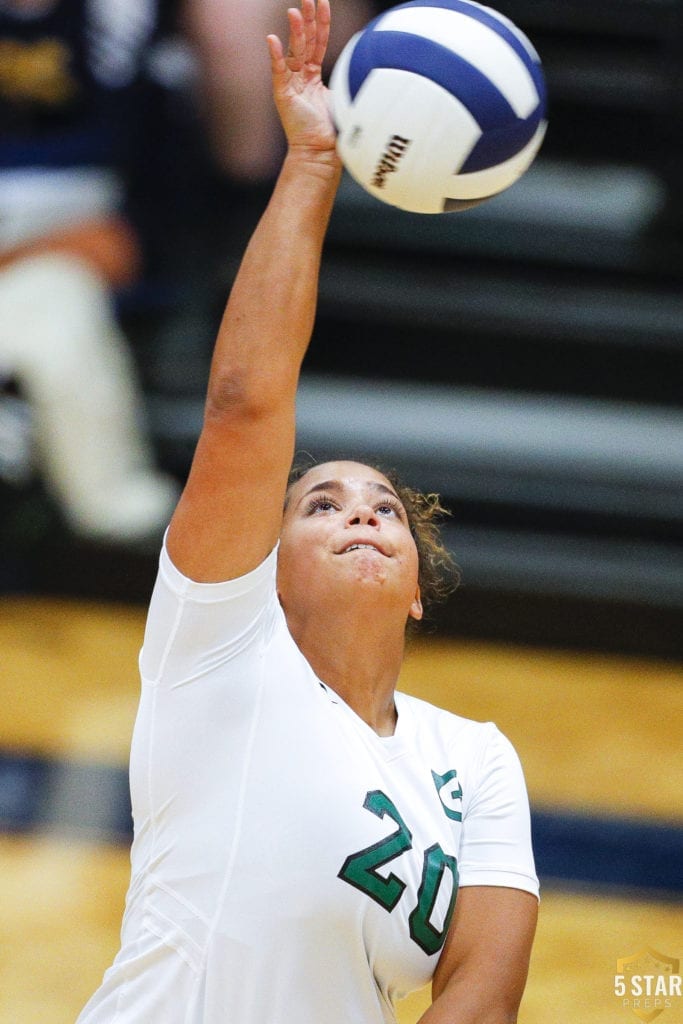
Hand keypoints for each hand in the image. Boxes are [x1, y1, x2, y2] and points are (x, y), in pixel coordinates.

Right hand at [267, 0, 337, 157]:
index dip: (321, 23)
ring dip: (295, 31)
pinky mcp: (282, 96)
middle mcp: (300, 77)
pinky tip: (272, 39)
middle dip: (307, 19)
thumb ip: (347, 80)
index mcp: (313, 76)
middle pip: (304, 41)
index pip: (318, 43)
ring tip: (295, 12)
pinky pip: (278, 71)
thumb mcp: (344, 98)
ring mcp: (290, 85)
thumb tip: (367, 65)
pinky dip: (275, 55)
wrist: (321, 153)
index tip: (323, 2)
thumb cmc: (334, 131)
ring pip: (293, 52)